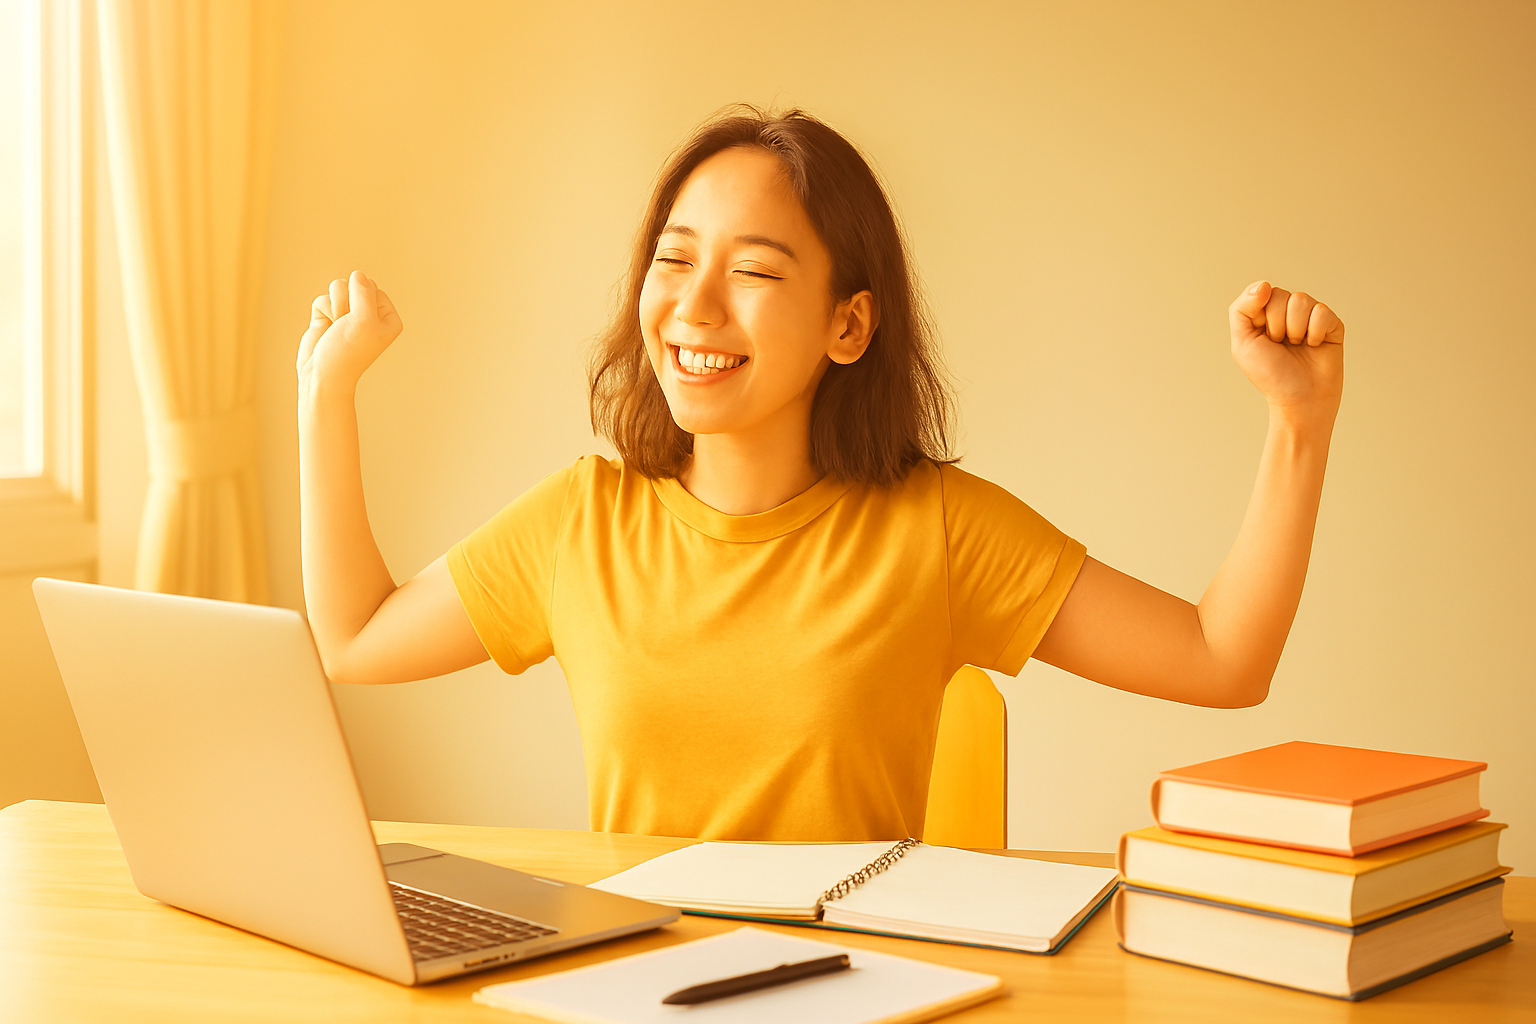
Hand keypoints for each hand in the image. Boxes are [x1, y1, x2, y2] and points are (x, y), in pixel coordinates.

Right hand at [296, 270, 402, 393]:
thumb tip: (357, 274)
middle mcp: (370, 314)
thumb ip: (364, 292)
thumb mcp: (364, 320)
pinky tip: (326, 328)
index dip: (362, 300)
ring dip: (334, 307)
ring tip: (336, 328)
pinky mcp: (328, 316)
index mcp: (388, 317)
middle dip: (346, 302)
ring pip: (337, 288)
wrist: (323, 375)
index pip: (374, 287)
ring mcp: (348, 314)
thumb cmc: (348, 352)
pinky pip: (323, 298)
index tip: (361, 323)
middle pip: (355, 284)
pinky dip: (322, 311)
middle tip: (346, 327)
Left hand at [1229, 281, 1344, 430]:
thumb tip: (1262, 284)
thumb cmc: (1271, 374)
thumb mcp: (1243, 343)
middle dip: (1276, 325)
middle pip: (1280, 295)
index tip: (1263, 337)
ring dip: (1295, 329)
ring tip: (1297, 346)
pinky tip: (1315, 346)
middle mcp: (1288, 312)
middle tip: (1281, 345)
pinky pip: (1321, 312)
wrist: (1299, 399)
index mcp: (1264, 314)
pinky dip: (1315, 332)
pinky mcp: (1331, 324)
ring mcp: (1311, 316)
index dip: (1260, 316)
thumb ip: (1242, 309)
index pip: (1261, 292)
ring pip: (1301, 301)